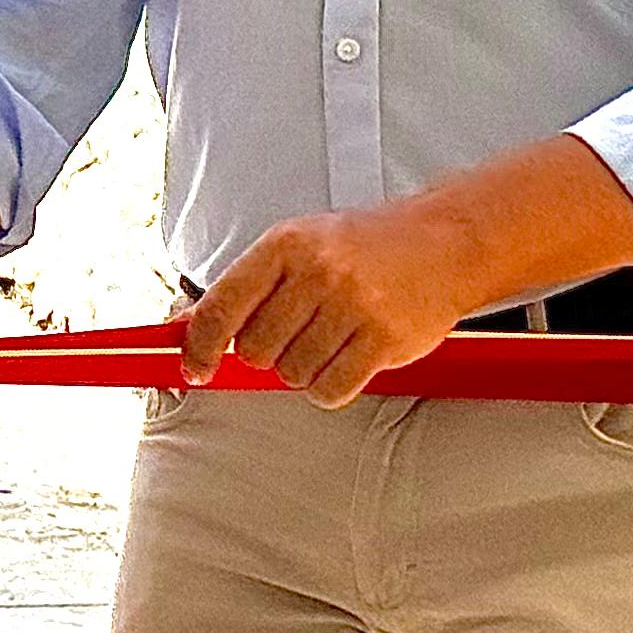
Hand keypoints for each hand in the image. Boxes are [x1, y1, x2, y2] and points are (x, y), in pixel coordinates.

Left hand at [179, 198, 482, 405]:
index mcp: (286, 244)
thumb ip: (245, 287)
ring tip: (331, 335)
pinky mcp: (384, 339)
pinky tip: (347, 358)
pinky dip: (331, 386)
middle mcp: (319, 271)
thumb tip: (188, 326)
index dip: (199, 346)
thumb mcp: (298, 246)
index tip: (195, 366)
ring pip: (292, 373)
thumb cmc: (366, 245)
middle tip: (298, 330)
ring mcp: (354, 305)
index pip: (220, 307)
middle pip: (254, 349)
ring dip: (304, 368)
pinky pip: (330, 390)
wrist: (444, 242)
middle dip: (268, 351)